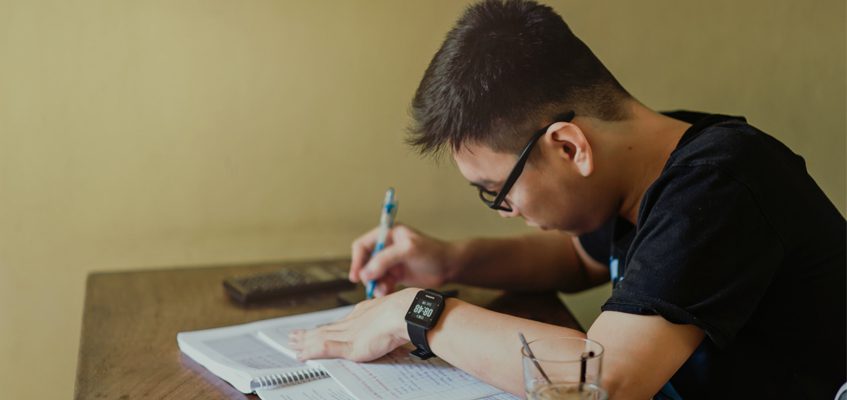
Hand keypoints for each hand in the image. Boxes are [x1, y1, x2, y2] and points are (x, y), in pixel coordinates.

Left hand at [288, 288, 417, 361]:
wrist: (406, 313)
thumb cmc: (407, 314)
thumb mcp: (395, 316)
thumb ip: (387, 323)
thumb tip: (391, 330)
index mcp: (363, 313)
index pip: (339, 322)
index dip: (326, 327)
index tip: (316, 329)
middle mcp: (352, 322)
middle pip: (325, 328)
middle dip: (309, 334)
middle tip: (294, 336)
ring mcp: (349, 333)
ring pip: (320, 337)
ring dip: (305, 342)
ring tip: (292, 344)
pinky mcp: (349, 346)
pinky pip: (323, 348)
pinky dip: (311, 352)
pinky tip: (301, 355)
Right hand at [349, 224, 455, 296]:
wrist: (449, 267)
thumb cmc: (432, 252)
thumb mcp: (408, 250)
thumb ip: (385, 260)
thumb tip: (366, 272)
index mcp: (388, 234)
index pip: (363, 245)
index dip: (357, 260)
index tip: (356, 275)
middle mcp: (387, 247)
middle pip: (366, 262)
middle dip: (367, 275)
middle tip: (370, 286)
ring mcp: (391, 262)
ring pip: (373, 275)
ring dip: (375, 284)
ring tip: (383, 291)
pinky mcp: (396, 275)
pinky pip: (382, 283)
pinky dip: (382, 289)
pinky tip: (387, 293)